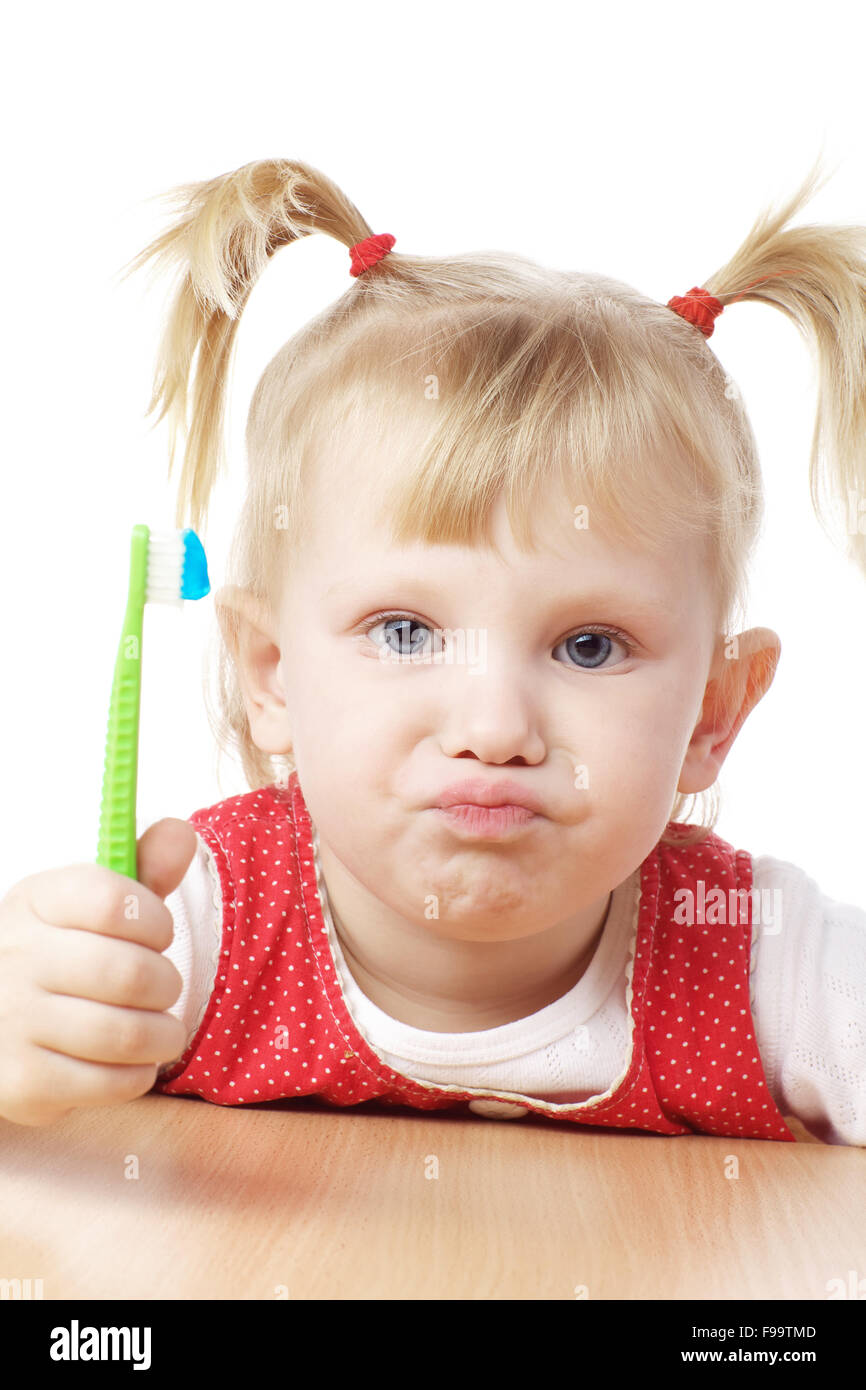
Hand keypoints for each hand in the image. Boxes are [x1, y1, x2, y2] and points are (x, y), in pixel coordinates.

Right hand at [0, 818, 196, 1125]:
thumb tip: (182, 832)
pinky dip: (138, 1075)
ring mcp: (11, 1021)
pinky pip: (109, 1083)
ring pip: (124, 1033)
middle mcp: (14, 957)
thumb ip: (145, 871)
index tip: (157, 935)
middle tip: (164, 989)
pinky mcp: (21, 1082)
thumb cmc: (64, 957)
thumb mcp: (96, 907)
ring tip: (162, 1031)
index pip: (113, 900)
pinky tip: (132, 1062)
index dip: (155, 922)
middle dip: (165, 984)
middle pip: (127, 972)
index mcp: (35, 901)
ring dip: (162, 1035)